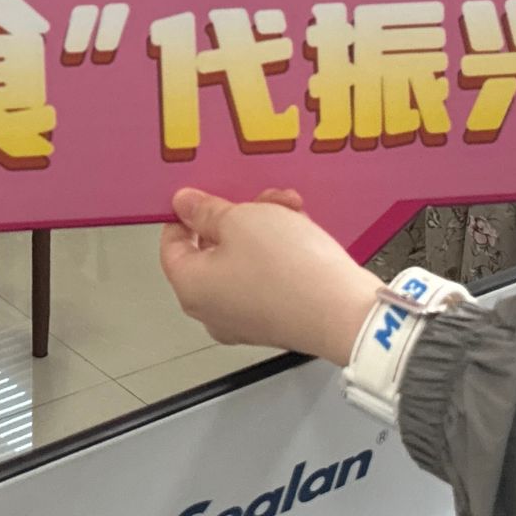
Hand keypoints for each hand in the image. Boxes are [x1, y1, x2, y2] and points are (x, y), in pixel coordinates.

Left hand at [160, 188, 378, 365]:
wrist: (345, 312)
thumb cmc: (289, 270)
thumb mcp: (241, 219)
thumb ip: (205, 210)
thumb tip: (184, 206)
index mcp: (191, 287)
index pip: (171, 245)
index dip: (186, 215)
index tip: (206, 196)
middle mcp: (212, 311)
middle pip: (213, 250)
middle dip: (240, 216)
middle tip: (261, 199)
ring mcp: (245, 319)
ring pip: (245, 259)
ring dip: (266, 228)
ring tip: (290, 210)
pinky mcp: (277, 320)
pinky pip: (268, 277)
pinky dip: (281, 252)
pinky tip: (303, 233)